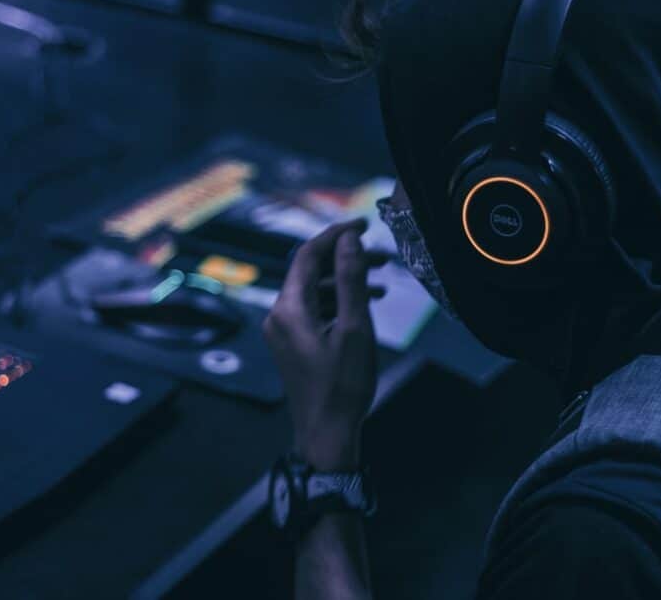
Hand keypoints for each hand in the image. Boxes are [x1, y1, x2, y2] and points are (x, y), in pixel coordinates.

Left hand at [264, 219, 378, 470]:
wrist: (327, 435)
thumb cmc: (342, 386)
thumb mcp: (355, 329)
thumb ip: (350, 280)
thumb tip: (348, 240)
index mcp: (288, 309)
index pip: (307, 254)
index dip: (335, 235)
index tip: (363, 225)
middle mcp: (278, 316)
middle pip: (310, 272)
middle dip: (345, 259)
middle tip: (381, 256)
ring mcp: (283, 332)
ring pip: (314, 292)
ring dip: (344, 283)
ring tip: (381, 282)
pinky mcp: (292, 345)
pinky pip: (313, 312)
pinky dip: (337, 303)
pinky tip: (364, 307)